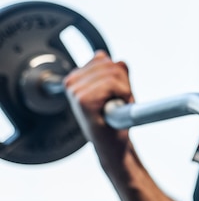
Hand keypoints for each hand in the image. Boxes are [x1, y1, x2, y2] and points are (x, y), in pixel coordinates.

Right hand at [64, 51, 134, 165]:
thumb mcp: (120, 89)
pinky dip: (122, 95)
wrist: (112, 142)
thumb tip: (119, 61)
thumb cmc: (115, 117)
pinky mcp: (81, 98)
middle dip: (123, 83)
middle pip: (111, 64)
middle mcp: (72, 80)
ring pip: (114, 73)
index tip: (115, 95)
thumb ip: (119, 72)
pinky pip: (112, 83)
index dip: (119, 76)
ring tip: (115, 106)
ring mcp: (74, 89)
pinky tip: (112, 109)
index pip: (103, 58)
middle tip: (117, 102)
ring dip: (124, 90)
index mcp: (77, 75)